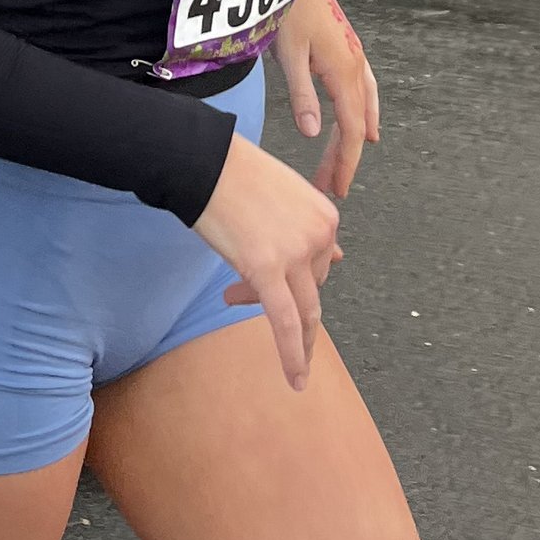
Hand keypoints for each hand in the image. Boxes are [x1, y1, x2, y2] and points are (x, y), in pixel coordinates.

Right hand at [193, 133, 342, 392]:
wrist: (202, 160)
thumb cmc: (233, 173)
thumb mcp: (285, 197)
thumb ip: (308, 229)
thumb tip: (338, 259)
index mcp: (327, 215)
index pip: (319, 264)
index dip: (291, 275)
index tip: (256, 270)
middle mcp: (319, 235)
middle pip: (309, 288)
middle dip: (280, 297)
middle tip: (236, 289)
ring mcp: (296, 254)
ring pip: (301, 311)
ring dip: (287, 332)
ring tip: (241, 311)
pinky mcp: (267, 269)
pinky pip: (284, 322)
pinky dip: (292, 354)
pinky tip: (296, 379)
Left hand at [272, 0, 379, 197]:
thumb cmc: (287, 10)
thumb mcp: (289, 58)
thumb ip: (302, 98)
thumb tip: (314, 134)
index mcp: (344, 72)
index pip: (352, 129)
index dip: (347, 161)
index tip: (339, 186)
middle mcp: (356, 64)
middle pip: (358, 121)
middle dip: (347, 154)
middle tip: (334, 182)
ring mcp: (354, 53)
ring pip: (365, 102)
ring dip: (358, 131)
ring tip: (355, 153)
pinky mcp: (346, 45)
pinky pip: (363, 85)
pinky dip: (362, 105)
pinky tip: (357, 109)